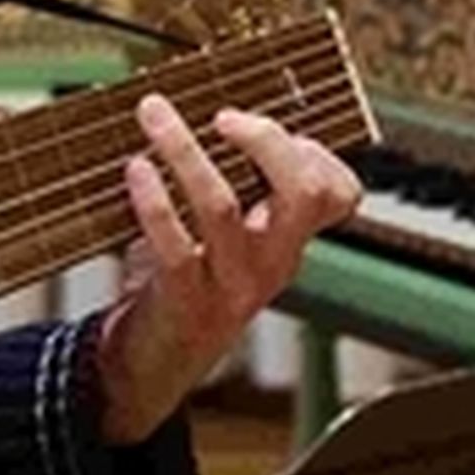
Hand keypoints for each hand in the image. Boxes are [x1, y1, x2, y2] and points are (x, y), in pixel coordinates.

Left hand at [93, 96, 363, 443]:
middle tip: (222, 114)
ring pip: (223, 207)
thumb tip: (200, 110)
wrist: (152, 365)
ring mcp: (232, 284)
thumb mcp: (224, 240)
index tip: (261, 126)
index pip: (338, 195)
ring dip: (186, 153)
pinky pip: (174, 246)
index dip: (315, 152)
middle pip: (301, 193)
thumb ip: (233, 190)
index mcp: (287, 241)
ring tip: (153, 113)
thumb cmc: (182, 284)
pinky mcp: (186, 302)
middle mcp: (271, 261)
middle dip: (265, 141)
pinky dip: (153, 202)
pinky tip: (135, 169)